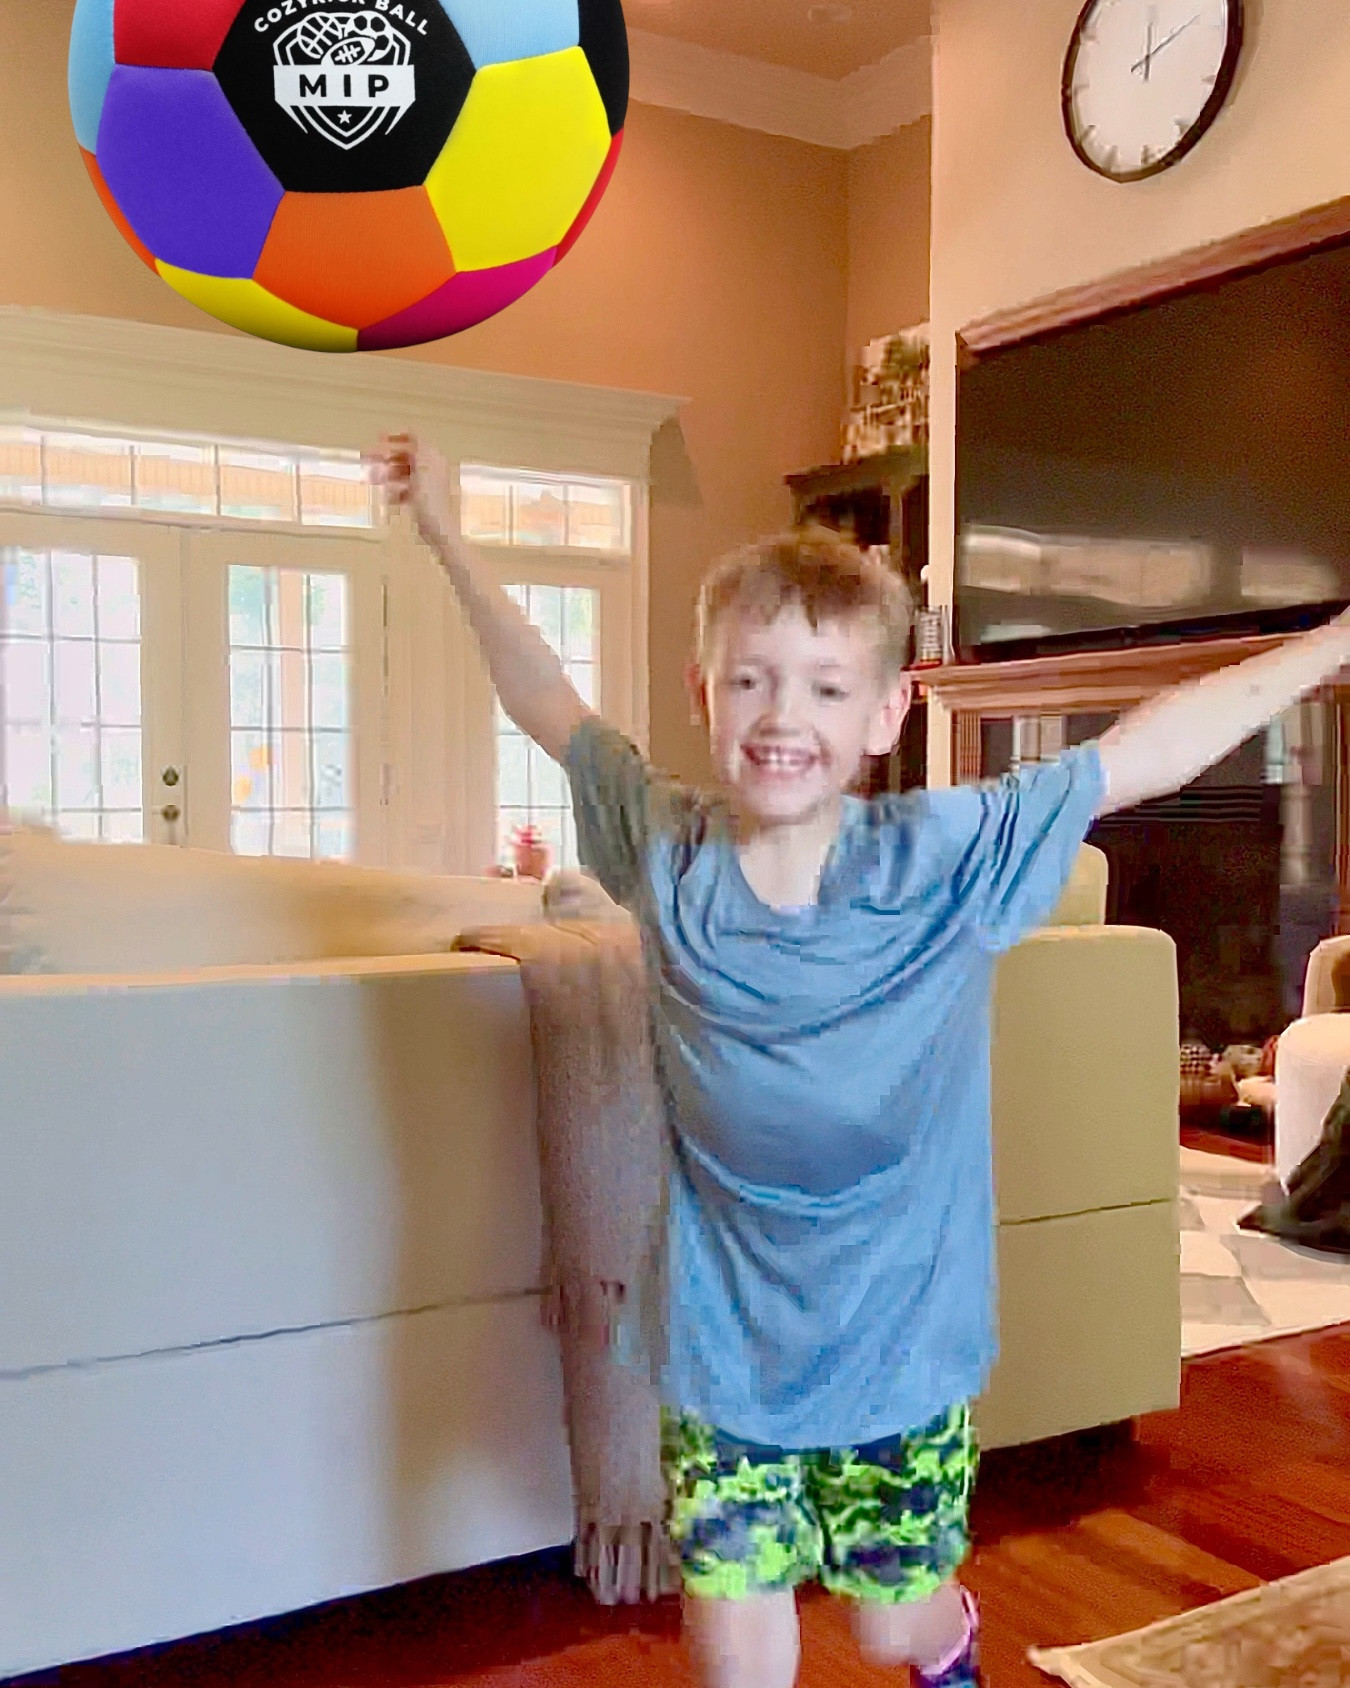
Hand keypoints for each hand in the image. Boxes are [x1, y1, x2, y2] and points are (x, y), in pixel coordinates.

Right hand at [366, 432, 453, 550]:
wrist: (438, 529)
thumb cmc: (429, 499)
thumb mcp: (422, 469)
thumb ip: (416, 449)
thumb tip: (409, 432)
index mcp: (432, 458)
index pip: (414, 438)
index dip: (395, 436)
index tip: (377, 438)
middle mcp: (430, 468)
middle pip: (404, 456)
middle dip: (385, 457)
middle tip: (366, 459)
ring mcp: (425, 484)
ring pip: (402, 473)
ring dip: (385, 474)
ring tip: (370, 480)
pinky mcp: (420, 498)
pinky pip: (403, 489)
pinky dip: (393, 491)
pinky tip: (386, 498)